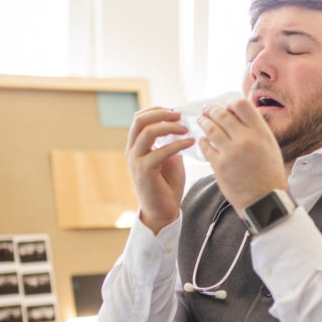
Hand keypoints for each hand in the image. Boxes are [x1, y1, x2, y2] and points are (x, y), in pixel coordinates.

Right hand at [125, 107, 195, 232]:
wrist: (162, 211)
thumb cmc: (167, 185)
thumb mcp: (169, 157)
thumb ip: (170, 141)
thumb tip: (182, 125)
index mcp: (136, 146)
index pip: (139, 118)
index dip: (156, 110)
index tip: (174, 111)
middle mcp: (132, 151)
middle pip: (139, 120)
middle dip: (161, 114)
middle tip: (179, 116)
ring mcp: (136, 161)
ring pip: (148, 132)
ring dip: (169, 127)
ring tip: (186, 129)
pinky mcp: (144, 171)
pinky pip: (160, 151)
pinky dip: (177, 144)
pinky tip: (190, 143)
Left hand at [196, 98, 286, 211]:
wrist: (264, 201)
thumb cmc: (269, 175)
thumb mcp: (270, 146)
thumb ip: (255, 130)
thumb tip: (239, 116)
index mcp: (261, 132)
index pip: (241, 104)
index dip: (231, 103)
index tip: (227, 107)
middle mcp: (246, 139)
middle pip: (222, 114)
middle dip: (212, 109)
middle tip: (207, 109)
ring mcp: (231, 152)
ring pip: (211, 128)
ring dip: (204, 122)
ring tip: (201, 120)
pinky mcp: (219, 166)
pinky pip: (206, 147)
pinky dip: (203, 141)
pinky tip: (203, 140)